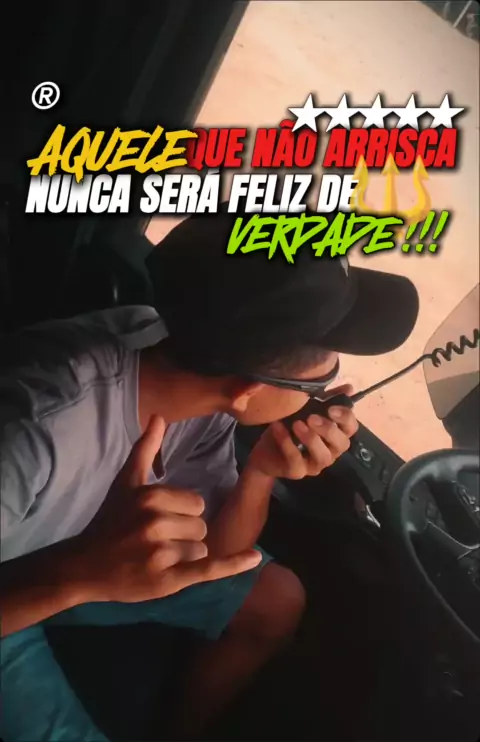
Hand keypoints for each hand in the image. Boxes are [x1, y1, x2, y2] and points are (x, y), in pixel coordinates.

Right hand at [76, 416, 260, 602]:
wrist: (84, 565)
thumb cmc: (109, 521)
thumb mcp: (126, 482)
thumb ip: (146, 449)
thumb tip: (159, 415)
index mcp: (151, 497)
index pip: (197, 503)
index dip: (183, 514)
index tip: (159, 522)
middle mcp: (156, 523)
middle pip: (200, 526)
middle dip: (184, 536)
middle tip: (155, 542)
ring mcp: (161, 554)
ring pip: (201, 550)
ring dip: (185, 557)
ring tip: (156, 559)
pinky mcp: (167, 581)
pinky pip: (209, 568)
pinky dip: (233, 565)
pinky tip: (255, 558)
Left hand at [247, 385, 358, 479]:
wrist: (264, 450)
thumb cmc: (290, 428)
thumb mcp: (306, 409)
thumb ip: (327, 399)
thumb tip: (349, 388)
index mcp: (335, 436)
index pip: (351, 428)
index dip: (346, 418)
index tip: (331, 408)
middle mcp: (330, 451)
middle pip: (342, 444)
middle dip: (329, 430)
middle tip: (311, 417)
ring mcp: (315, 464)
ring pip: (323, 456)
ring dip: (311, 439)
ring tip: (297, 424)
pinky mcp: (297, 471)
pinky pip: (296, 460)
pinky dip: (287, 443)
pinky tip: (278, 427)